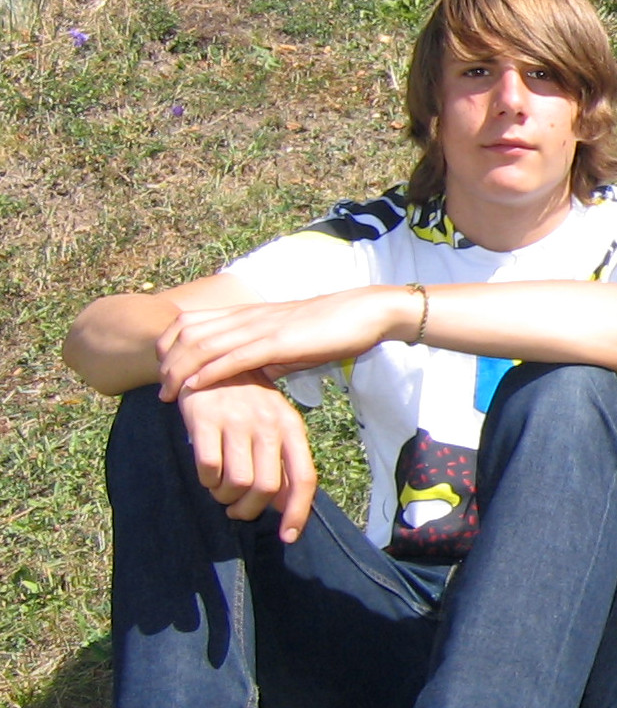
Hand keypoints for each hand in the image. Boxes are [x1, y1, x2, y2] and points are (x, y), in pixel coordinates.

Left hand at [157, 289, 405, 397]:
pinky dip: (209, 372)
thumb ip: (265, 356)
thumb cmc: (331, 329)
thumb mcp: (288, 342)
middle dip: (166, 361)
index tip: (164, 370)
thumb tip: (251, 376)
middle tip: (158, 389)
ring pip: (204, 344)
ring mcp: (261, 327)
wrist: (366, 313)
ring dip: (179, 370)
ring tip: (167, 394)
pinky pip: (234, 357)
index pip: (191, 322)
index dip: (169, 345)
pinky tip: (195, 388)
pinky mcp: (278, 341)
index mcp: (248, 314)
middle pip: (187, 332)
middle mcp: (247, 316)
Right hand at [178, 377, 317, 541]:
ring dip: (226, 497)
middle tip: (236, 509)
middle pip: (266, 488)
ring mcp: (237, 419)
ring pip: (237, 482)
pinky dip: (207, 481)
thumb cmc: (245, 402)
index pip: (304, 477)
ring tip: (220, 491)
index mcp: (291, 425)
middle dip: (249, 509)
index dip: (298, 513)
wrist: (207, 361)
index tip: (288, 537)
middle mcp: (268, 423)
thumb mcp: (272, 424)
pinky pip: (209, 469)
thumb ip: (283, 463)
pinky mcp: (205, 418)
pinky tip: (206, 474)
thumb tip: (288, 508)